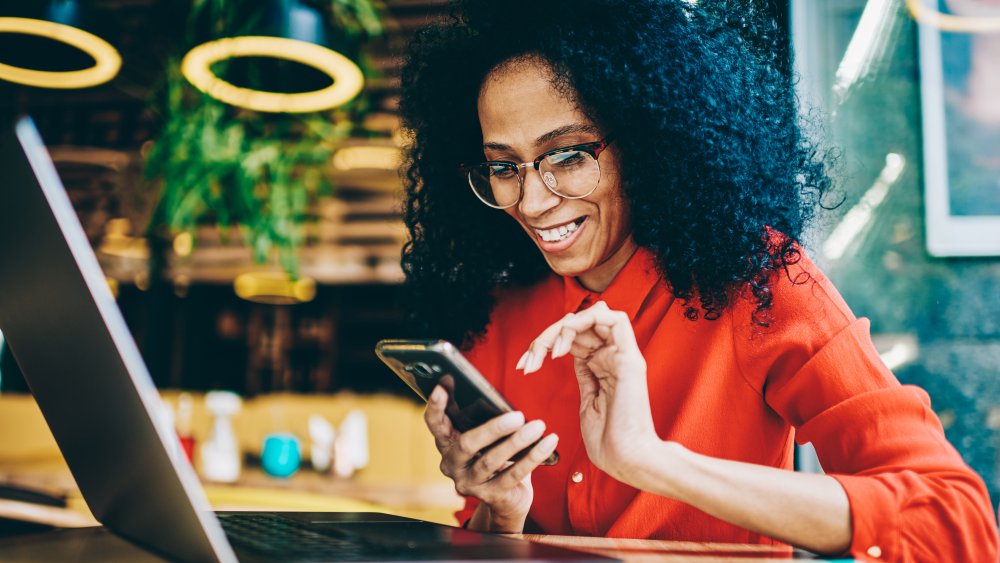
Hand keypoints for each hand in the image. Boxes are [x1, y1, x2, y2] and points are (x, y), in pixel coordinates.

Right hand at [423, 385, 558, 531]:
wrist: (507, 499)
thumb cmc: (497, 456)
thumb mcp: (486, 438)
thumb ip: (482, 419)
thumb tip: (499, 397)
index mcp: (447, 443)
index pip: (435, 424)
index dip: (436, 405)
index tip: (445, 383)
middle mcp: (452, 465)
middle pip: (467, 444)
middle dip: (493, 429)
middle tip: (518, 416)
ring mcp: (470, 483)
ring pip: (491, 460)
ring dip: (517, 442)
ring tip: (538, 426)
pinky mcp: (491, 496)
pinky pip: (514, 474)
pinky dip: (533, 456)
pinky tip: (548, 443)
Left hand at [517, 300, 657, 481]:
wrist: (628, 460)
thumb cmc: (609, 442)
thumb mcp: (588, 401)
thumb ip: (584, 375)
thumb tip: (573, 354)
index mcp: (606, 366)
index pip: (576, 337)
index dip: (547, 343)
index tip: (524, 365)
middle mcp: (615, 357)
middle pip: (580, 324)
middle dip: (548, 336)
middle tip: (530, 358)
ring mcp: (624, 356)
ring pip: (595, 315)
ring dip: (563, 327)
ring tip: (547, 351)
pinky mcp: (629, 359)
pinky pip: (615, 320)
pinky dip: (584, 322)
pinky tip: (564, 344)